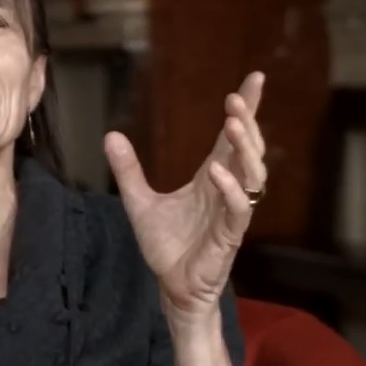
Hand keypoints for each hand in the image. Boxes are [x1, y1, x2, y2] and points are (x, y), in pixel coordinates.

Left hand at [104, 72, 267, 321]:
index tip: (254, 78)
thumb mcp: (139, 201)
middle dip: (247, 122)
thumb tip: (110, 134)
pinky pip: (239, 209)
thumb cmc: (167, 246)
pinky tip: (217, 171)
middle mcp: (226, 190)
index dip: (245, 109)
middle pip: (247, 149)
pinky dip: (230, 190)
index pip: (231, 138)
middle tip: (237, 98)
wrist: (171, 286)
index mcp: (211, 178)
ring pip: (252, 175)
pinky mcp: (229, 236)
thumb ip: (128, 170)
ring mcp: (231, 212)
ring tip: (232, 125)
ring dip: (245, 150)